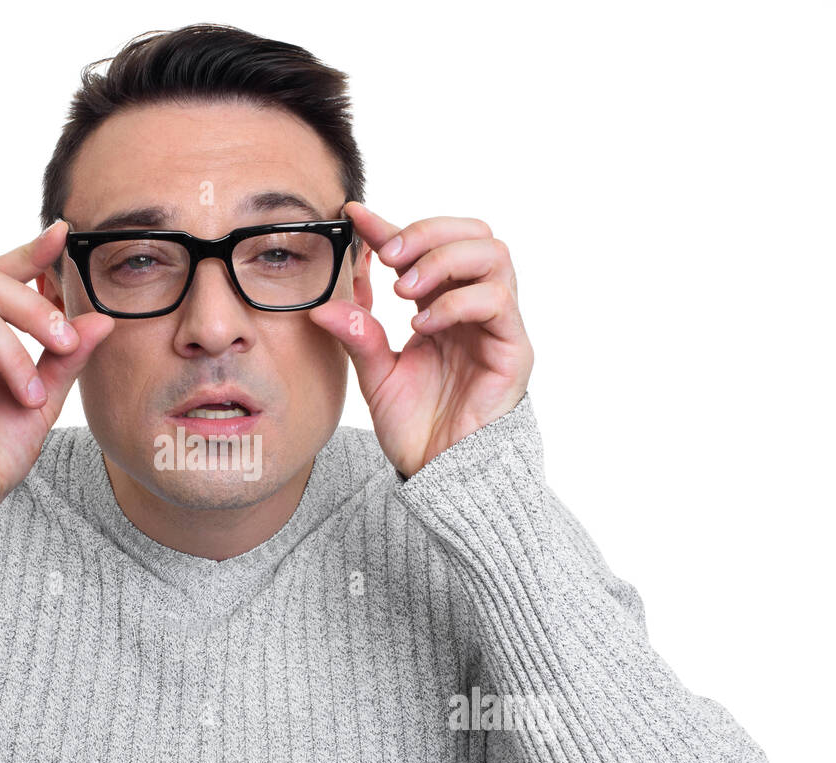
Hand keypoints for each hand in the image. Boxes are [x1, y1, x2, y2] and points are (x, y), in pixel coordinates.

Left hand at [310, 202, 532, 478]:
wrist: (441, 475)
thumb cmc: (417, 427)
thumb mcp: (375, 375)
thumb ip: (357, 336)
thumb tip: (322, 305)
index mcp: (441, 305)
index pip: (423, 248)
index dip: (389, 226)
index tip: (353, 214)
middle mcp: (474, 306)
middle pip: (473, 232)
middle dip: (426, 233)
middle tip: (388, 257)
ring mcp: (497, 325)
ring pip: (493, 254)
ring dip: (443, 260)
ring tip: (405, 291)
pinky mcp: (513, 349)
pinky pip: (498, 301)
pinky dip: (457, 301)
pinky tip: (423, 324)